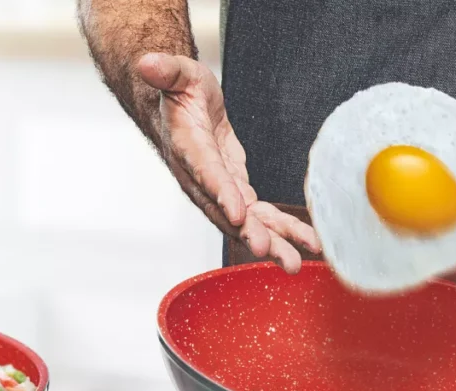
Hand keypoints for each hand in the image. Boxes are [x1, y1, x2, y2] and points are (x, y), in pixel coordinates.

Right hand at [137, 53, 320, 272]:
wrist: (180, 111)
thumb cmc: (181, 94)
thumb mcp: (177, 74)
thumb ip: (166, 71)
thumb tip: (147, 63)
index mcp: (188, 149)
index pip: (205, 173)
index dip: (221, 193)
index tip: (239, 212)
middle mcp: (201, 179)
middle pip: (225, 211)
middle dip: (248, 232)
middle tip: (269, 251)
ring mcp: (219, 191)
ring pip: (246, 222)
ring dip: (271, 242)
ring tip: (294, 263)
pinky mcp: (237, 194)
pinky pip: (261, 216)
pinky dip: (284, 230)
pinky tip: (308, 244)